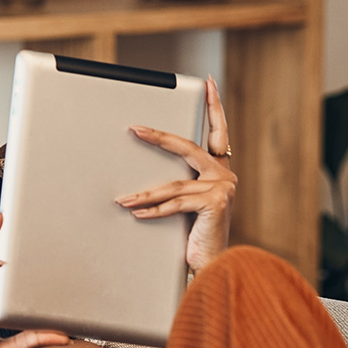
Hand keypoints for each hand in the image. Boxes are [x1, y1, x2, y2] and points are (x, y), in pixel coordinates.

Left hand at [115, 76, 236, 273]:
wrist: (212, 263)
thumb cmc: (196, 234)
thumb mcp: (187, 204)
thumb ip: (178, 185)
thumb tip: (142, 175)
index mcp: (219, 169)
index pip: (218, 131)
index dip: (215, 107)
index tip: (210, 83)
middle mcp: (224, 175)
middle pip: (188, 148)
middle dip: (159, 138)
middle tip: (135, 129)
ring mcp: (222, 189)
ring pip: (174, 184)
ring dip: (144, 193)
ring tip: (122, 199)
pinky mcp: (215, 204)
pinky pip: (176, 204)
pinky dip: (153, 210)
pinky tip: (136, 213)